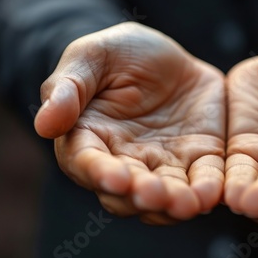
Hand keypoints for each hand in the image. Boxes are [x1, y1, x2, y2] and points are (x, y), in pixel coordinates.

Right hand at [34, 22, 225, 224]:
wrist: (169, 55)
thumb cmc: (121, 53)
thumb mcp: (92, 56)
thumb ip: (68, 87)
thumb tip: (45, 125)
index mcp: (91, 138)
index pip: (88, 163)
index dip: (100, 173)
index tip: (115, 177)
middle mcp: (127, 160)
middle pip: (129, 192)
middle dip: (142, 196)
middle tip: (155, 194)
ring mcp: (165, 163)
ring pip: (167, 195)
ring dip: (176, 204)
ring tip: (188, 203)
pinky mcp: (199, 157)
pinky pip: (204, 179)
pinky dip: (208, 190)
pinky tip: (212, 194)